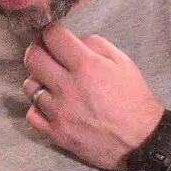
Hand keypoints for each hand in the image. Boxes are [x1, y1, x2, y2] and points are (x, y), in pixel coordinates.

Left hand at [23, 26, 162, 170]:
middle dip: (37, 51)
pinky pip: (31, 114)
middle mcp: (68, 87)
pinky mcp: (56, 133)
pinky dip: (38, 107)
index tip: (54, 36)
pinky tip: (50, 105)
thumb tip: (73, 40)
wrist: (141, 139)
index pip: (52, 36)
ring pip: (29, 86)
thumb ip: (96, 45)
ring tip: (51, 83)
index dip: (50, 31)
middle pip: (32, 58)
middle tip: (46, 55)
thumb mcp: (123, 62)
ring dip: (38, 80)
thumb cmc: (134, 98)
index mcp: (86, 66)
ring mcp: (59, 112)